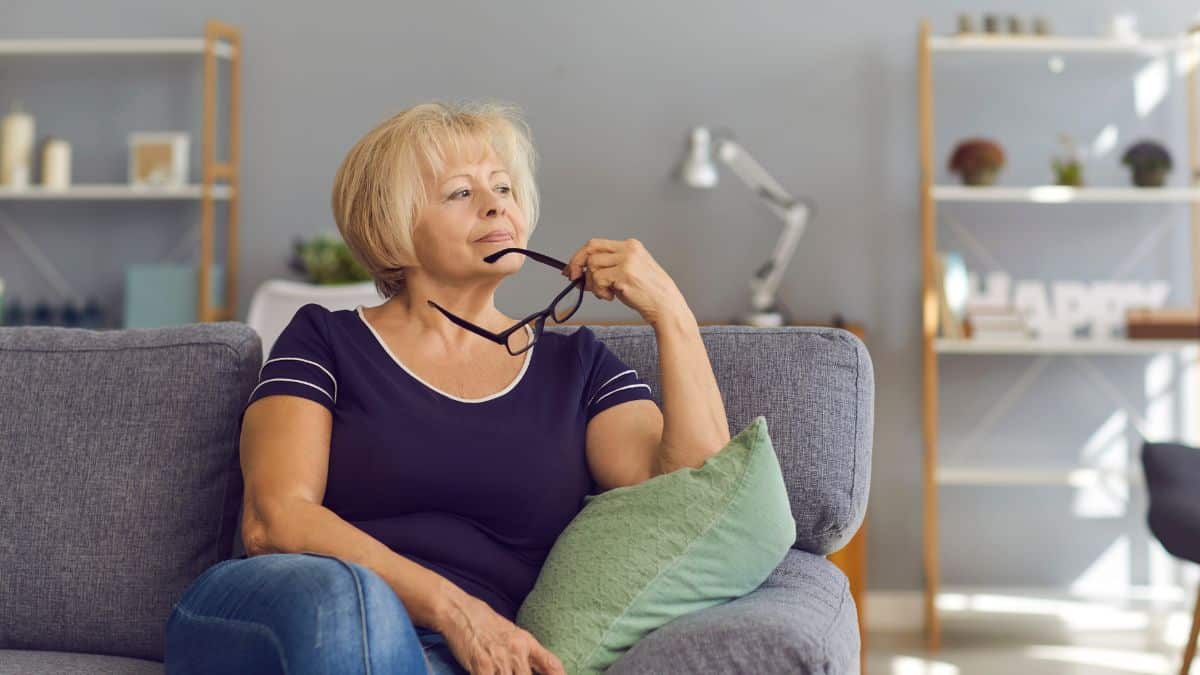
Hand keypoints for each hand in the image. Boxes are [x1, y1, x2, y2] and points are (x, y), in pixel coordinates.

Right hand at [437, 592, 564, 674]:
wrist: (460, 611)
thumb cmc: (484, 623)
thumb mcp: (511, 633)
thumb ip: (524, 651)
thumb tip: (534, 668)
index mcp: (527, 642)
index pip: (551, 665)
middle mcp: (517, 651)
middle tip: (512, 674)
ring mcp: (501, 660)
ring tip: (498, 674)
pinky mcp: (482, 666)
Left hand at [561, 237, 688, 326]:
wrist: (665, 305)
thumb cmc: (648, 292)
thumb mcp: (627, 274)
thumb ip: (606, 269)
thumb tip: (579, 273)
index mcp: (631, 246)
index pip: (597, 244)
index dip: (580, 255)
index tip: (572, 268)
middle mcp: (628, 250)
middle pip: (590, 249)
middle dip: (577, 263)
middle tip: (573, 278)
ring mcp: (627, 261)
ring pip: (592, 266)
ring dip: (593, 284)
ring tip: (606, 293)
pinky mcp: (624, 274)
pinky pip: (598, 280)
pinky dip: (599, 291)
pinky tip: (611, 297)